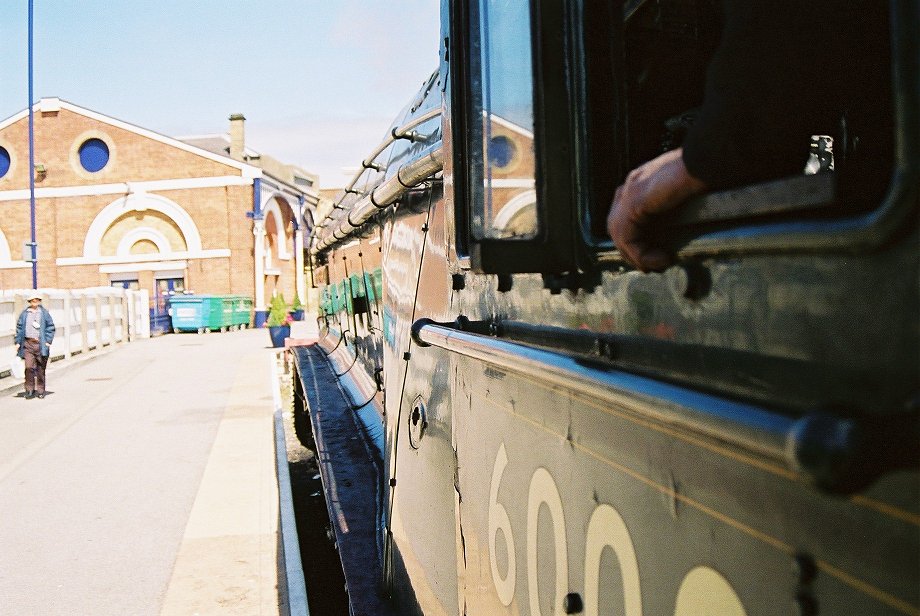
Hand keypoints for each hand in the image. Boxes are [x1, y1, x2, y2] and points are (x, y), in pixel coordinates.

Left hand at [606, 148, 706, 271]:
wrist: (709, 159)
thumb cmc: (706, 172)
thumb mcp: (685, 194)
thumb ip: (673, 208)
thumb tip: (677, 231)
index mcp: (642, 181)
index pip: (625, 216)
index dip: (635, 239)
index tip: (654, 254)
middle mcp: (632, 184)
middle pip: (617, 226)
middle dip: (631, 250)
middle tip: (651, 265)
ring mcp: (630, 191)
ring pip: (619, 234)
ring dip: (636, 256)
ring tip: (655, 265)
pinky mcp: (635, 201)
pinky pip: (627, 236)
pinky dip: (640, 254)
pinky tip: (659, 260)